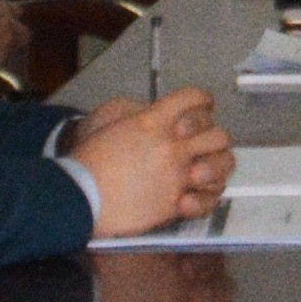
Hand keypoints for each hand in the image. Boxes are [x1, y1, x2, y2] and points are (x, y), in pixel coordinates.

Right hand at [66, 92, 236, 236]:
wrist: (79, 194)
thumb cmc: (90, 161)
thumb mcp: (116, 124)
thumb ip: (145, 119)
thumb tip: (160, 119)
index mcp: (154, 120)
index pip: (194, 99)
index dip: (202, 102)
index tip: (202, 106)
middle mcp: (172, 145)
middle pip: (216, 133)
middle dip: (212, 138)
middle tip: (201, 144)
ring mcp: (177, 174)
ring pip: (222, 162)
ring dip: (217, 165)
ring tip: (201, 171)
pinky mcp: (175, 202)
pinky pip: (208, 198)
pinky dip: (206, 197)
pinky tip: (193, 196)